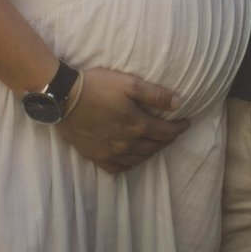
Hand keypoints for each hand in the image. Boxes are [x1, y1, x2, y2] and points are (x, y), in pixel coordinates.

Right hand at [55, 67, 188, 172]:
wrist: (63, 98)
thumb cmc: (96, 86)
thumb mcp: (129, 83)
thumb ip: (155, 95)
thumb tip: (178, 104)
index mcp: (136, 125)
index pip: (166, 133)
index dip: (179, 128)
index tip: (187, 122)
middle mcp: (126, 144)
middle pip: (154, 147)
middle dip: (167, 140)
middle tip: (173, 132)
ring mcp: (110, 153)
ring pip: (138, 159)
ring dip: (151, 152)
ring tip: (155, 143)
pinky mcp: (95, 156)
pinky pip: (118, 168)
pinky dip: (129, 164)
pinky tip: (131, 158)